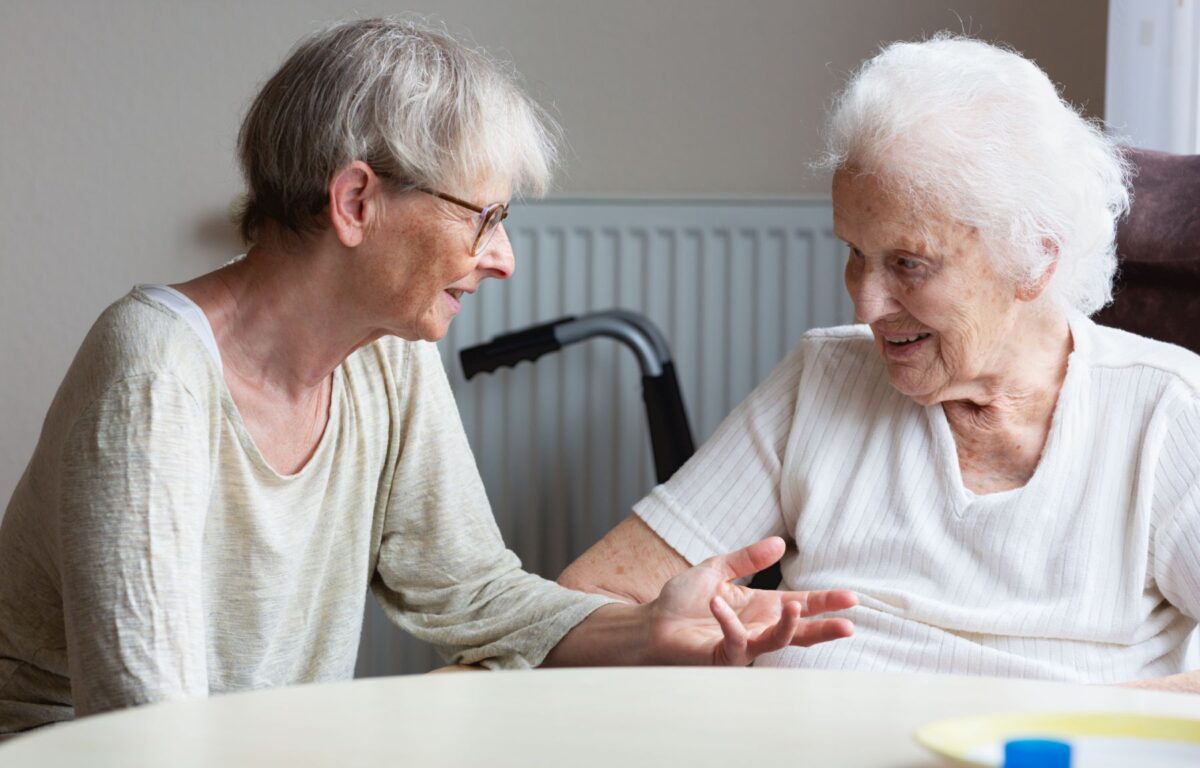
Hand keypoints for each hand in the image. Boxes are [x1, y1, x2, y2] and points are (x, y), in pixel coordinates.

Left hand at [644, 537, 855, 665]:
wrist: (651, 623)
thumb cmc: (680, 601)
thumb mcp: (716, 569)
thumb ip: (747, 558)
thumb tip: (780, 542)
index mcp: (760, 607)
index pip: (799, 604)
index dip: (824, 602)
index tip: (851, 598)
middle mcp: (757, 628)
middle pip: (798, 630)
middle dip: (823, 626)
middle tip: (849, 623)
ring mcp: (742, 645)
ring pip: (775, 641)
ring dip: (788, 626)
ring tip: (797, 607)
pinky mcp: (722, 655)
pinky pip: (734, 640)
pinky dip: (728, 622)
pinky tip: (717, 604)